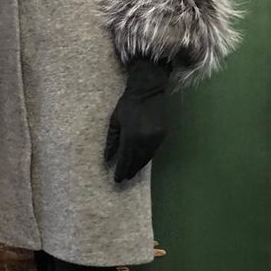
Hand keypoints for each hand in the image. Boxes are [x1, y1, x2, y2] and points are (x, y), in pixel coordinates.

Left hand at [104, 56, 171, 181]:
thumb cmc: (127, 105)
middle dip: (130, 170)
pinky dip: (146, 158)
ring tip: (131, 173)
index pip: (125, 159)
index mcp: (131, 136)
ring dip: (139, 166)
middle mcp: (144, 140)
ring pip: (146, 158)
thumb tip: (107, 159)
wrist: (148, 91)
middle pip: (137, 161)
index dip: (121, 170)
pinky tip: (141, 161)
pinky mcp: (162, 135)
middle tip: (124, 179)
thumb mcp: (115, 122)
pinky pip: (153, 152)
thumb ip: (111, 141)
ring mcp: (155, 138)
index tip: (117, 179)